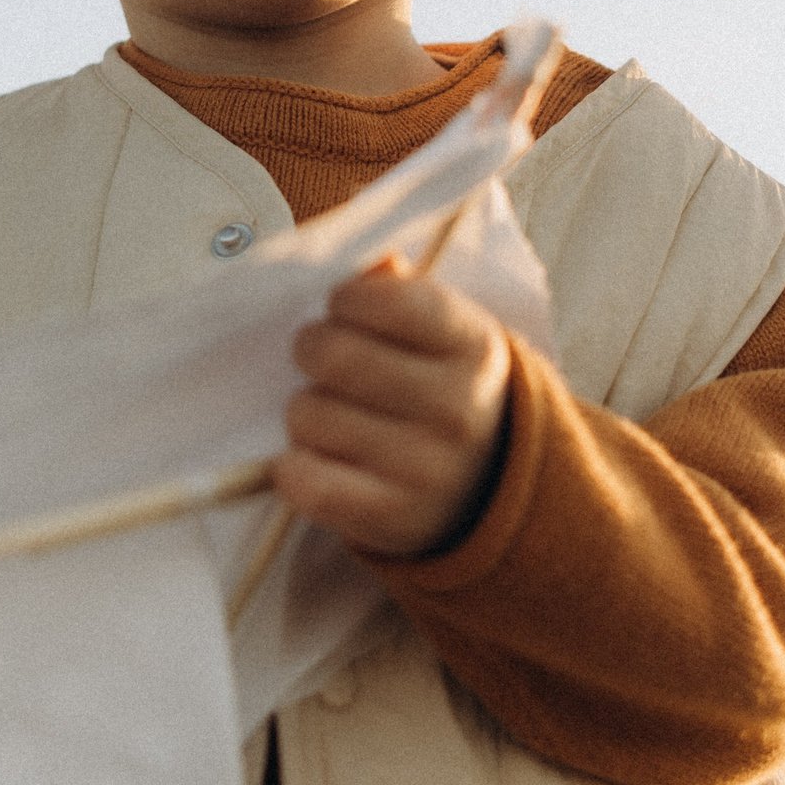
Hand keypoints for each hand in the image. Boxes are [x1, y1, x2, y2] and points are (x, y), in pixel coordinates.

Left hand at [274, 255, 514, 557]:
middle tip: (325, 360)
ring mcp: (425, 469)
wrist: (489, 489)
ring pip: (307, 414)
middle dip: (314, 349)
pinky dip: (295, 467)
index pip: (388, 300)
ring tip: (334, 415)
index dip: (347, 299)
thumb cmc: (447, 392)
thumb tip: (366, 265)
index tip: (345, 309)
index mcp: (476, 347)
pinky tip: (319, 459)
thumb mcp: (447, 334)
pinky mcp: (389, 519)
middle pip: (333, 354)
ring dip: (306, 411)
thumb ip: (400, 291)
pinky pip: (302, 480)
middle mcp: (457, 409)